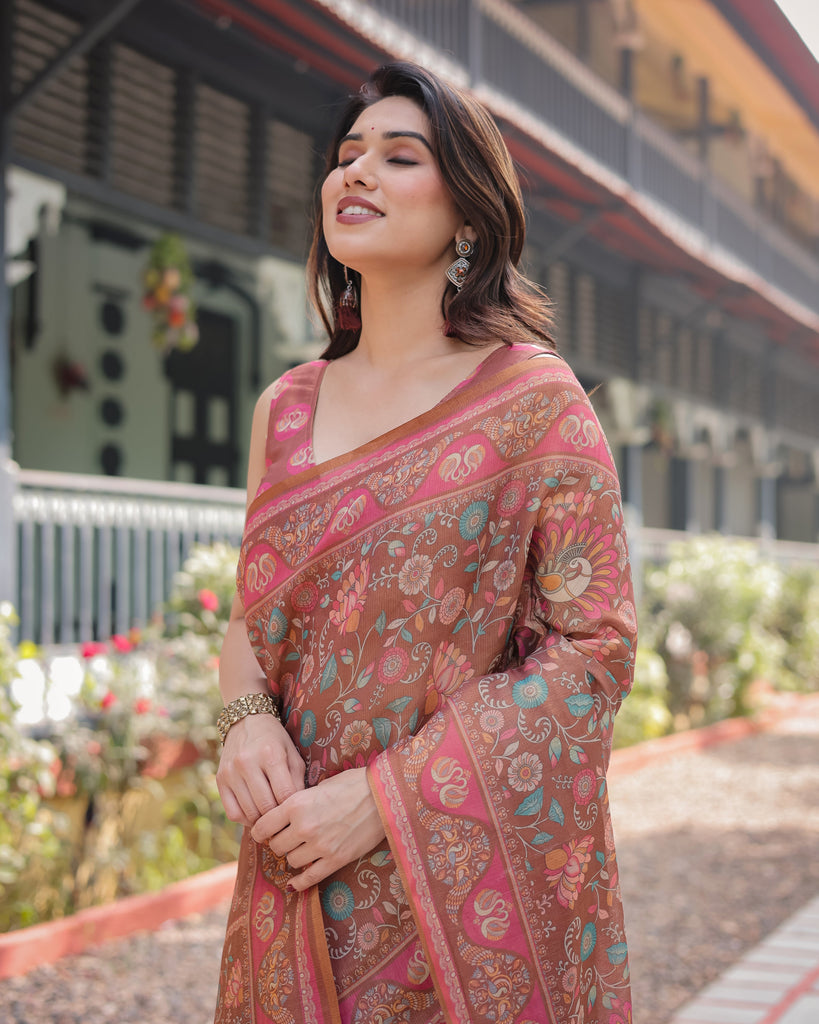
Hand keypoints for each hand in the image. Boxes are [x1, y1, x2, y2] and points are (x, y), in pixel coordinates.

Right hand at [216, 713, 305, 827]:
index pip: (285, 794)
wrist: (246, 722)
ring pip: (249, 812)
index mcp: (271, 754)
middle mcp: (247, 762)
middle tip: (284, 818)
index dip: (292, 807)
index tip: (296, 811)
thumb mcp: (292, 753)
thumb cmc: (275, 740)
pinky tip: (254, 813)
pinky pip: (232, 812)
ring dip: (262, 820)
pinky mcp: (220, 779)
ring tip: (271, 817)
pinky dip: (245, 819)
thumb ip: (298, 780)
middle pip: (266, 806)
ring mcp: (231, 772)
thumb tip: (297, 809)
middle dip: (278, 816)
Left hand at [250, 767, 385, 891]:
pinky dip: (299, 882)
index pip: (263, 826)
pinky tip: (294, 884)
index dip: (260, 830)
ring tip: (302, 848)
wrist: (384, 796)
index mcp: (297, 804)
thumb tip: (282, 816)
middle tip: (286, 837)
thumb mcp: (319, 786)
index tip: (263, 832)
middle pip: (276, 846)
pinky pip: (309, 878)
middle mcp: (304, 827)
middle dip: (279, 842)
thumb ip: (299, 802)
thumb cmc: (353, 784)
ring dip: (294, 856)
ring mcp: (320, 846)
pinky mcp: (335, 859)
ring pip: (291, 861)